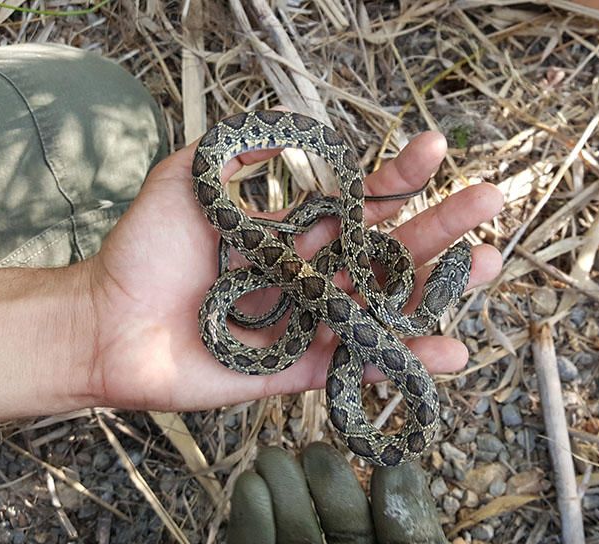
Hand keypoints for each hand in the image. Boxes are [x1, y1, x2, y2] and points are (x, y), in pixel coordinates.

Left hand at [82, 129, 502, 410]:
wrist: (107, 325)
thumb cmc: (142, 251)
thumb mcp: (188, 182)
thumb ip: (240, 155)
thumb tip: (291, 120)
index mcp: (290, 225)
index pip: (358, 195)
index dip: (398, 173)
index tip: (435, 148)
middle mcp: (310, 269)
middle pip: (388, 246)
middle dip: (441, 222)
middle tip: (490, 201)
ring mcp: (310, 318)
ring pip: (387, 304)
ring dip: (441, 288)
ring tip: (490, 265)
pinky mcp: (300, 367)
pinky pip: (358, 364)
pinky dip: (403, 361)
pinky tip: (448, 353)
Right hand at [228, 443, 473, 543]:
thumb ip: (418, 533)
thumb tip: (395, 468)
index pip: (389, 531)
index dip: (372, 486)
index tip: (357, 444)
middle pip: (335, 530)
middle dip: (317, 482)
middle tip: (306, 445)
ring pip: (293, 543)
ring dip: (279, 496)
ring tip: (270, 456)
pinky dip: (250, 529)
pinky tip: (248, 489)